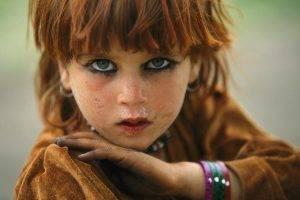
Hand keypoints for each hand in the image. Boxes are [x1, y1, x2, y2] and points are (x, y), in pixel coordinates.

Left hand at [53, 131, 183, 197]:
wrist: (167, 182)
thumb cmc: (144, 182)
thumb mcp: (120, 179)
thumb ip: (106, 173)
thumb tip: (89, 171)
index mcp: (113, 156)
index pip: (92, 146)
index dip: (76, 144)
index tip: (61, 146)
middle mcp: (116, 151)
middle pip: (91, 141)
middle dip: (73, 140)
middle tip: (56, 140)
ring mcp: (123, 153)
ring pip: (97, 144)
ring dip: (78, 143)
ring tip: (63, 142)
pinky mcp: (130, 158)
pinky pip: (110, 155)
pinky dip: (95, 154)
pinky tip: (83, 156)